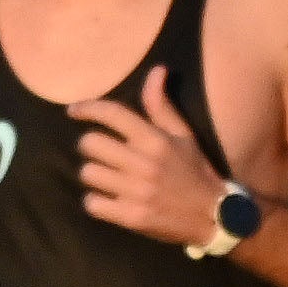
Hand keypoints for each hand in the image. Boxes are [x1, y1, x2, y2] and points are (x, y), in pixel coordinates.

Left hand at [70, 66, 230, 246]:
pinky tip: (107, 200)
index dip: (87, 108)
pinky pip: (93, 203)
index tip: (73, 111)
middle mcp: (144, 164)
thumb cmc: (194, 171)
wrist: (213, 217)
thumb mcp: (183, 135)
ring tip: (105, 176)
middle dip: (90, 145)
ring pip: (88, 173)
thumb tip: (157, 70)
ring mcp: (136, 192)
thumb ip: (161, 105)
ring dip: (93, 174)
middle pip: (90, 143)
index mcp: (155, 140)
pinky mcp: (131, 217)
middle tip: (99, 152)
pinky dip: (95, 202)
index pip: (112, 114)